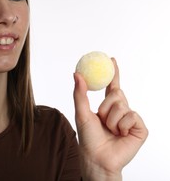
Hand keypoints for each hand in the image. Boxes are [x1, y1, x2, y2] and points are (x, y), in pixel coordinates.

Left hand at [73, 58, 147, 179]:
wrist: (97, 158)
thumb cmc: (88, 138)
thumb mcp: (81, 113)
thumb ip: (80, 93)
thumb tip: (77, 74)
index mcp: (107, 107)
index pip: (112, 86)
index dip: (113, 73)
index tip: (111, 59)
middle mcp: (120, 111)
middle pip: (117, 94)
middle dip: (106, 105)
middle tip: (102, 118)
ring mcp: (131, 120)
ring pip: (122, 105)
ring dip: (111, 118)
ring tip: (110, 130)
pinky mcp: (140, 128)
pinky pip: (131, 116)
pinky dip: (122, 125)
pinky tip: (120, 134)